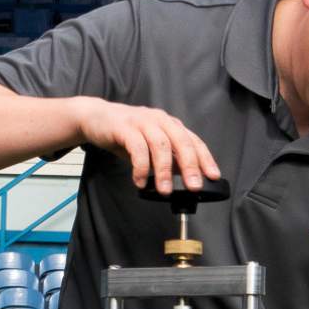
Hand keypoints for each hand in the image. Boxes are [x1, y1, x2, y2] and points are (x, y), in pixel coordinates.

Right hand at [76, 97, 220, 193]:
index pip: (194, 142)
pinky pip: (137, 148)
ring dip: (164, 171)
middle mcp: (160, 121)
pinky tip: (140, 181)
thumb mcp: (152, 146)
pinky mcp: (125, 127)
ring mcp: (143, 122)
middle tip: (193, 186)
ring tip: (164, 190)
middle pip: (181, 142)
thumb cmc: (126, 133)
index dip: (205, 159)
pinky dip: (141, 167)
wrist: (96, 118)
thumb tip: (186, 176)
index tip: (213, 177)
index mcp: (171, 125)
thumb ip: (169, 159)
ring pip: (160, 145)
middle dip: (190, 166)